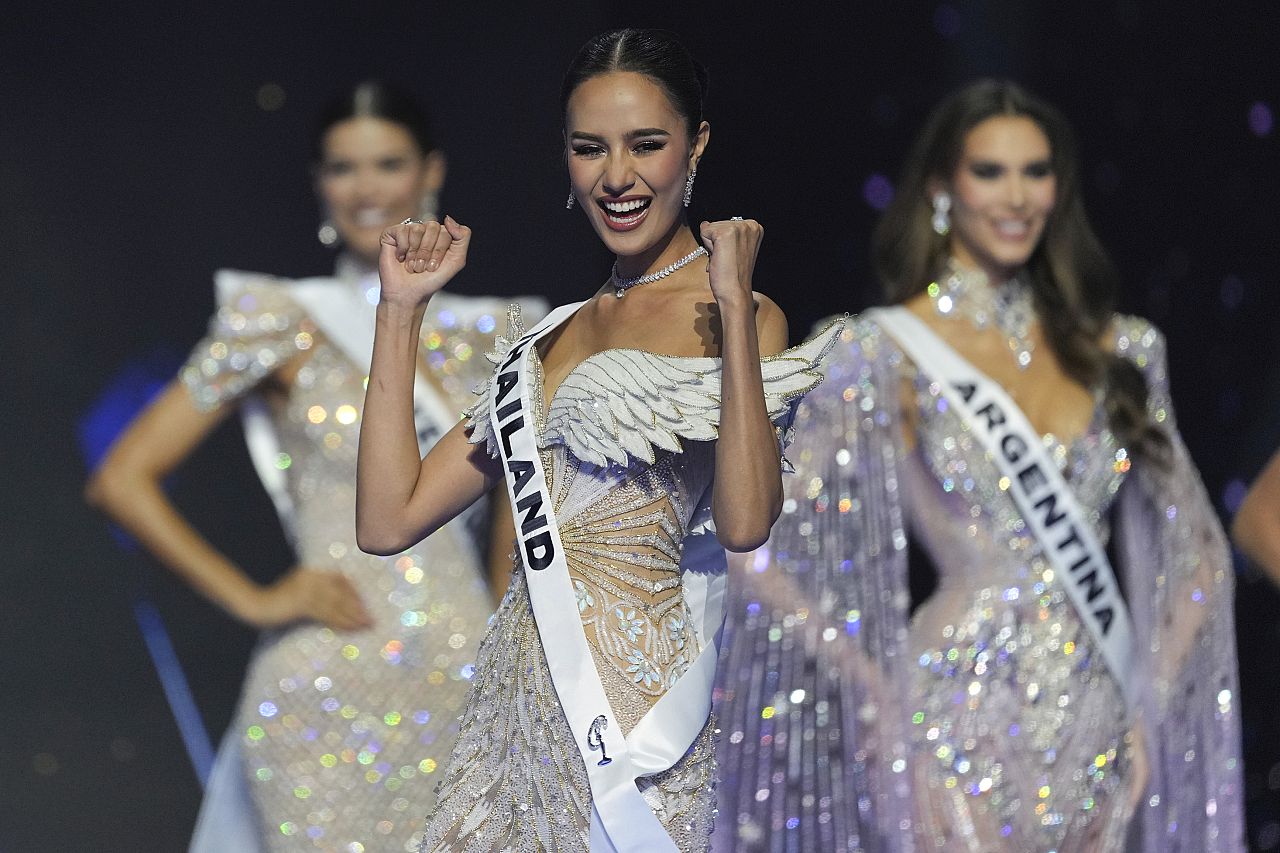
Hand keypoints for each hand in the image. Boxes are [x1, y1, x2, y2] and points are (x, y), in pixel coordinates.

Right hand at [241, 566, 373, 631]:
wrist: (254, 605)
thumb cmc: (277, 601)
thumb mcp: (297, 589)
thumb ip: (314, 591)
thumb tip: (336, 603)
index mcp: (310, 573)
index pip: (339, 579)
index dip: (353, 592)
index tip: (364, 604)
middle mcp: (310, 578)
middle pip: (340, 593)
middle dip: (357, 606)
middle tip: (371, 619)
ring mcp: (305, 590)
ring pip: (336, 604)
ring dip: (353, 616)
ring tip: (366, 625)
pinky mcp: (301, 604)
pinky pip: (326, 614)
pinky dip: (340, 621)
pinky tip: (350, 628)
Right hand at [377, 215, 471, 308]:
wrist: (409, 294)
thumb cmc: (431, 280)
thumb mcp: (456, 261)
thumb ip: (462, 238)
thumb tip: (448, 218)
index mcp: (441, 235)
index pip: (446, 231)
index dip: (440, 251)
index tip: (433, 267)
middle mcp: (425, 230)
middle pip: (433, 227)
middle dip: (428, 251)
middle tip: (422, 267)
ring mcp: (408, 230)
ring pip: (417, 229)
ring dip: (415, 253)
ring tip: (412, 265)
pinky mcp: (392, 233)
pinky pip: (402, 230)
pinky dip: (403, 248)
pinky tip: (400, 258)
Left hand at [699, 217, 761, 308]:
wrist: (735, 292)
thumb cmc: (734, 275)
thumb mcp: (736, 248)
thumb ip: (726, 234)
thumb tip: (704, 223)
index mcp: (755, 227)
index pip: (725, 223)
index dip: (723, 241)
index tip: (732, 255)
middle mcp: (749, 225)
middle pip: (717, 224)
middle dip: (716, 242)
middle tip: (727, 259)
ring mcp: (738, 227)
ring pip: (710, 228)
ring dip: (712, 246)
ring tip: (723, 259)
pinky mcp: (726, 233)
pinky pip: (704, 232)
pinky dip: (707, 248)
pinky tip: (718, 258)